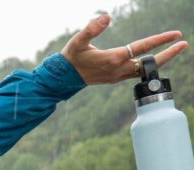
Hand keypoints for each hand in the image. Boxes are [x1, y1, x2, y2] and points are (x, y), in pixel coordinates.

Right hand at [61, 13, 187, 84]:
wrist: (63, 78)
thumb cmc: (71, 57)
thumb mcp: (78, 41)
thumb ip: (92, 29)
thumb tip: (106, 16)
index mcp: (113, 58)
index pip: (142, 48)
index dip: (160, 40)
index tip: (175, 34)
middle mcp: (118, 69)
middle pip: (149, 63)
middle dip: (168, 54)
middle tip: (183, 44)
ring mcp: (118, 76)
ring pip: (144, 70)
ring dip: (160, 61)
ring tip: (173, 51)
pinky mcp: (115, 78)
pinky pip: (136, 73)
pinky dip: (147, 66)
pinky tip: (152, 61)